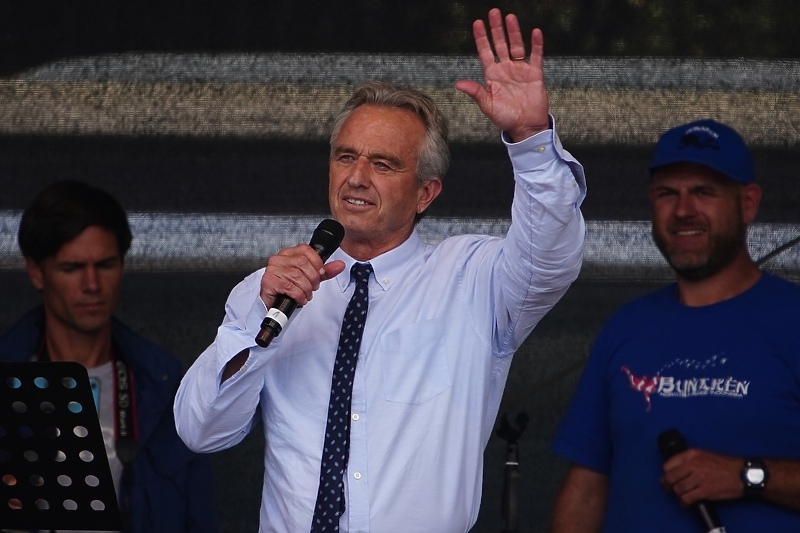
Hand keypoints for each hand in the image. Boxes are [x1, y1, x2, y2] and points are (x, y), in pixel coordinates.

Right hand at [260, 244, 344, 307]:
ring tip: (306, 294)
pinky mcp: (269, 281)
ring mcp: (272, 269)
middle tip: (313, 287)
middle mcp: (278, 259)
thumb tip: (340, 265)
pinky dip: (299, 295)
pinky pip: (289, 287)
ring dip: (306, 288)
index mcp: (288, 253)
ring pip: (297, 276)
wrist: (273, 303)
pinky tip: (300, 298)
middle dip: (312, 278)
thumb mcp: (309, 278)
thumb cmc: (289, 289)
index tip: (320, 273)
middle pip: (303, 263)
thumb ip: (324, 271)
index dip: (317, 262)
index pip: (306, 250)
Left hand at [455, 8, 549, 142]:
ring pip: (516, 46)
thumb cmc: (505, 118)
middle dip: (497, 29)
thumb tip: (458, 84)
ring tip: (510, 17)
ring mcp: (520, 70)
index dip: (481, 38)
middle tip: (494, 12)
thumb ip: (476, 92)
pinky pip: (536, 56)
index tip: (477, 23)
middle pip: (500, 44)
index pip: (485, 52)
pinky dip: (536, 44)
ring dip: (513, 32)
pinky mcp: (535, 74)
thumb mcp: (488, 105)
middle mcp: (505, 69)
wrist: (526, 127)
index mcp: (492, 75)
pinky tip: (535, 32)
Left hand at [662, 448, 743, 504]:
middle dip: (669, 485)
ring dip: (677, 494)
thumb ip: (689, 461)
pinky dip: (684, 503)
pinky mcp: (705, 490)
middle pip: (671, 478)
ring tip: (681, 496)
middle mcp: (693, 464)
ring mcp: (699, 478)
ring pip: (678, 489)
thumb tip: (675, 471)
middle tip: (671, 489)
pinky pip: (687, 498)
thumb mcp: (704, 455)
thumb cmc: (724, 465)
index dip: (667, 474)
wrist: (742, 473)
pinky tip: (686, 503)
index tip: (668, 478)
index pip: (668, 465)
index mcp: (691, 454)